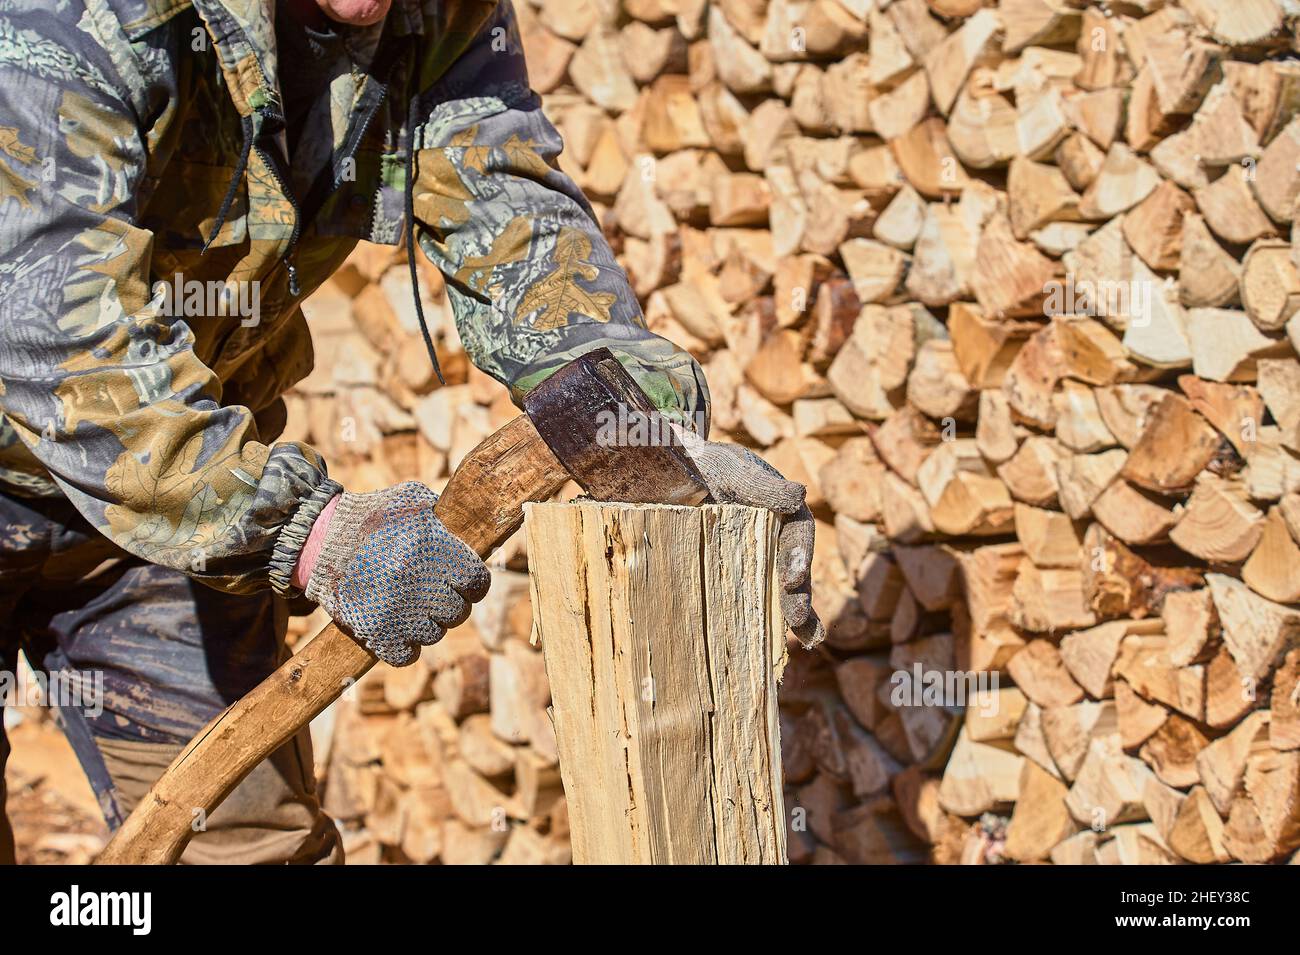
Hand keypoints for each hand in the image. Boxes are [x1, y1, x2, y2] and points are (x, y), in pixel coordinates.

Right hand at [303, 482, 489, 665]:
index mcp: (431, 548)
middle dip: (448, 604)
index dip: (473, 585)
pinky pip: (406, 655)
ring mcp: (395, 610)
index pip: (477, 582)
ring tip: (410, 607)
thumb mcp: (410, 500)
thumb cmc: (370, 517)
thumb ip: (443, 514)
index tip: (464, 585)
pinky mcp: (373, 632)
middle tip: (432, 595)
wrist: (319, 539)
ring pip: (434, 634)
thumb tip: (472, 528)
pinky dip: (405, 647)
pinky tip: (398, 629)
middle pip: (457, 612)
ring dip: (426, 624)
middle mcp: (416, 580)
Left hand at [673, 427, 824, 647]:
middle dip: (798, 594)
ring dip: (795, 612)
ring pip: (783, 587)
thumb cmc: (707, 467)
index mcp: (782, 508)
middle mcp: (777, 535)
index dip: (799, 556)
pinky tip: (794, 644)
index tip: (792, 578)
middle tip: (796, 616)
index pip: (797, 533)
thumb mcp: (731, 470)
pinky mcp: (742, 573)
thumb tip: (799, 496)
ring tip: (806, 638)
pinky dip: (774, 620)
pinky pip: (760, 597)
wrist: (678, 473)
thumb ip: (761, 484)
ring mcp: (761, 556)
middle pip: (794, 567)